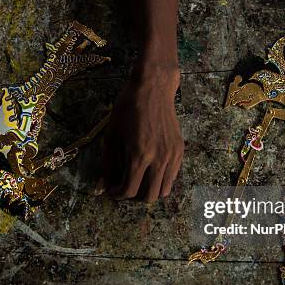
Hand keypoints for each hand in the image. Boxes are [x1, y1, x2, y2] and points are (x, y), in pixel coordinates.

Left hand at [101, 64, 183, 201]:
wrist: (153, 88)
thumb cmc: (127, 108)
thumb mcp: (112, 135)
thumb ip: (109, 164)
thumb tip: (104, 186)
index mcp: (138, 155)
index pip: (129, 191)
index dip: (117, 194)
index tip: (112, 190)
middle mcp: (158, 159)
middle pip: (148, 196)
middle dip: (133, 196)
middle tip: (125, 186)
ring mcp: (172, 155)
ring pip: (163, 191)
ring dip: (149, 190)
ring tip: (138, 180)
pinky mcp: (179, 150)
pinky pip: (172, 177)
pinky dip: (160, 180)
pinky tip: (150, 169)